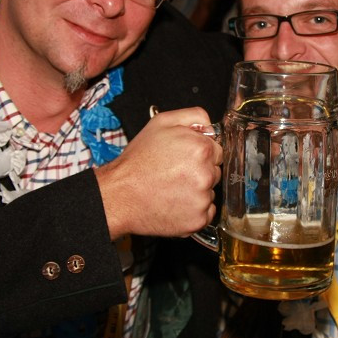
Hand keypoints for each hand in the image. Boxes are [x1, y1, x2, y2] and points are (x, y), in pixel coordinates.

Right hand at [95, 107, 222, 239]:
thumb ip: (193, 117)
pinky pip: (206, 213)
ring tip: (172, 189)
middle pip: (215, 172)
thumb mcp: (161, 123)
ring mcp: (203, 199)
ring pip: (210, 192)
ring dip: (196, 192)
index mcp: (201, 149)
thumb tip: (210, 126)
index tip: (184, 159)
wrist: (120, 194)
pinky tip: (175, 203)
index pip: (217, 151)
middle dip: (199, 172)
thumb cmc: (138, 161)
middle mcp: (206, 174)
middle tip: (175, 174)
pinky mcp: (198, 220)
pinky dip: (194, 210)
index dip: (200, 154)